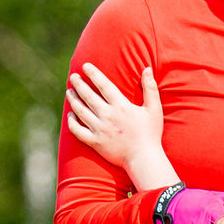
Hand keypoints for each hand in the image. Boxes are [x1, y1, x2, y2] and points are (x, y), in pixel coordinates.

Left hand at [65, 64, 175, 191]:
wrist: (143, 158)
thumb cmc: (150, 133)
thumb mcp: (154, 109)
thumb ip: (150, 88)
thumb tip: (147, 68)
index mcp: (121, 106)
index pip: (103, 85)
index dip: (93, 74)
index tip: (85, 66)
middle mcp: (107, 115)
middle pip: (88, 96)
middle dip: (79, 84)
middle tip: (73, 77)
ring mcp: (99, 129)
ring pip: (80, 111)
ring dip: (73, 99)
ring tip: (69, 91)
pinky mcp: (95, 142)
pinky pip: (78, 130)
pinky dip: (72, 122)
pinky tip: (70, 115)